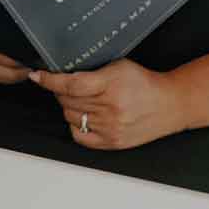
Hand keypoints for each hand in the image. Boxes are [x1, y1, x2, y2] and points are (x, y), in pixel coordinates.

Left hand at [32, 59, 187, 150]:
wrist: (170, 104)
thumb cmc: (145, 83)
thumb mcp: (118, 66)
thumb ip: (91, 69)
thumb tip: (62, 72)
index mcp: (111, 86)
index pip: (70, 84)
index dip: (49, 80)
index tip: (37, 76)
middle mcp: (110, 109)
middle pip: (67, 100)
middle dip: (61, 91)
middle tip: (69, 85)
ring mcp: (110, 127)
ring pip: (70, 116)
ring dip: (70, 107)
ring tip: (84, 100)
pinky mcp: (112, 142)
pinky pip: (79, 135)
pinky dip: (76, 125)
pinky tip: (85, 116)